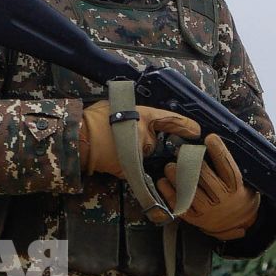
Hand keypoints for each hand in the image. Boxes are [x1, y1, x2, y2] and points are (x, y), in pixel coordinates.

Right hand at [77, 100, 200, 176]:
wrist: (79, 139)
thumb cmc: (94, 119)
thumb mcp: (116, 105)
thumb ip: (130, 111)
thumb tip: (133, 112)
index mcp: (145, 117)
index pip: (171, 120)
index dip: (185, 125)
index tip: (197, 131)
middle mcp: (146, 136)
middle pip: (151, 141)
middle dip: (140, 139)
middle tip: (120, 134)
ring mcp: (138, 155)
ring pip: (140, 154)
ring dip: (131, 151)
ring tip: (111, 145)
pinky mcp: (129, 170)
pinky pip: (131, 167)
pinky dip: (122, 163)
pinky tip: (110, 157)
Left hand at [159, 134, 260, 239]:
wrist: (239, 224)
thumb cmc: (238, 195)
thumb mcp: (244, 182)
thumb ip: (230, 168)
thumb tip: (214, 144)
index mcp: (236, 187)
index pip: (227, 167)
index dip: (219, 152)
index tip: (210, 138)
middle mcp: (223, 199)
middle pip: (206, 178)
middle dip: (192, 163)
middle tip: (181, 151)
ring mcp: (208, 210)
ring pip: (190, 192)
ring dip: (178, 178)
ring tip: (169, 166)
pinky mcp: (196, 219)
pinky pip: (180, 205)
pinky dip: (170, 193)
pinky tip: (163, 182)